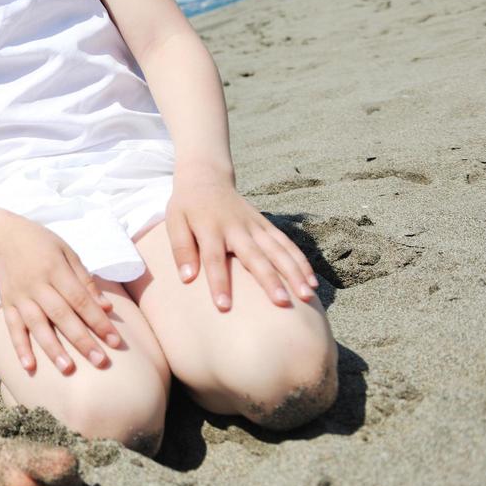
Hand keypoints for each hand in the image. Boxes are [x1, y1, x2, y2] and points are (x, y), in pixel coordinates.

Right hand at [0, 216, 119, 375]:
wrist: (2, 236)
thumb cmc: (42, 244)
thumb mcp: (67, 252)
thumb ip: (86, 280)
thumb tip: (106, 308)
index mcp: (55, 269)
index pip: (80, 299)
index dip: (98, 321)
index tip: (115, 341)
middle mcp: (36, 284)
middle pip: (61, 315)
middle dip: (81, 339)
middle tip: (100, 361)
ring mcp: (19, 295)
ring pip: (37, 325)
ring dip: (52, 348)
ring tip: (68, 369)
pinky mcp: (6, 303)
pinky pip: (12, 327)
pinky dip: (19, 347)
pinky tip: (29, 366)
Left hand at [164, 174, 319, 310]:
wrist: (206, 178)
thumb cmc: (187, 207)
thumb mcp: (174, 222)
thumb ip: (180, 249)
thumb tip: (186, 279)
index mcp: (210, 228)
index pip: (214, 258)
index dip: (219, 282)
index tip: (224, 307)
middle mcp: (236, 227)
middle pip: (255, 256)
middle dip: (269, 280)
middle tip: (282, 304)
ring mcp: (255, 225)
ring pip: (278, 250)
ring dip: (294, 273)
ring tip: (306, 296)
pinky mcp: (266, 225)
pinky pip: (287, 244)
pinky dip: (300, 261)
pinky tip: (312, 281)